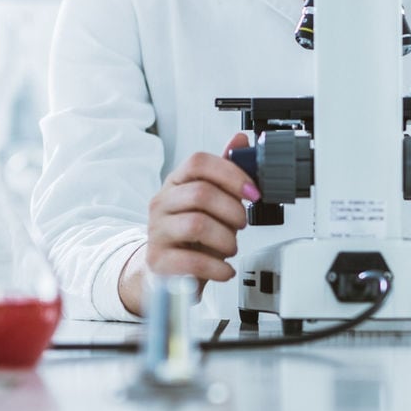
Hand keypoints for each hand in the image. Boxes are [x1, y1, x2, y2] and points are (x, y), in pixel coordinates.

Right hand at [118, 134, 259, 315]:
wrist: (167, 270)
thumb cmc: (192, 235)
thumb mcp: (212, 202)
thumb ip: (225, 173)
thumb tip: (240, 139)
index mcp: (176, 183)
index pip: (199, 162)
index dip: (231, 174)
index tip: (253, 192)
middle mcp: (162, 203)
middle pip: (201, 193)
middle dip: (233, 211)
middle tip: (241, 224)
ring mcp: (157, 231)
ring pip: (197, 225)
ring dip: (226, 240)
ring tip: (230, 248)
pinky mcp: (158, 261)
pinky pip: (191, 261)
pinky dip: (217, 267)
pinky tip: (224, 269)